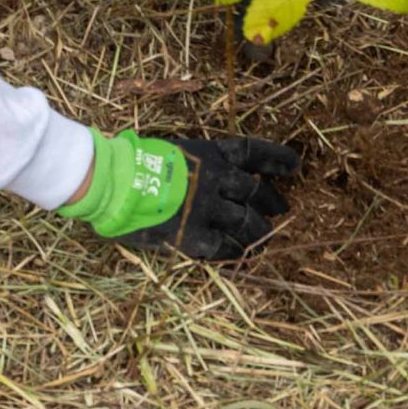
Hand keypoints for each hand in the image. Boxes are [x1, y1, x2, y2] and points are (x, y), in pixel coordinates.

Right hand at [60, 130, 299, 260]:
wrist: (113, 181)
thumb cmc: (131, 161)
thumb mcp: (171, 152)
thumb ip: (193, 165)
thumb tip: (205, 173)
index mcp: (209, 154)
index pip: (253, 152)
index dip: (276, 158)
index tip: (294, 165)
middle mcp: (216, 179)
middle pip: (255, 191)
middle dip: (272, 201)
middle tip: (282, 209)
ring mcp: (207, 209)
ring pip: (247, 223)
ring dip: (260, 231)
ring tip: (265, 238)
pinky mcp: (194, 236)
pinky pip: (224, 248)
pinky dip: (236, 252)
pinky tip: (241, 256)